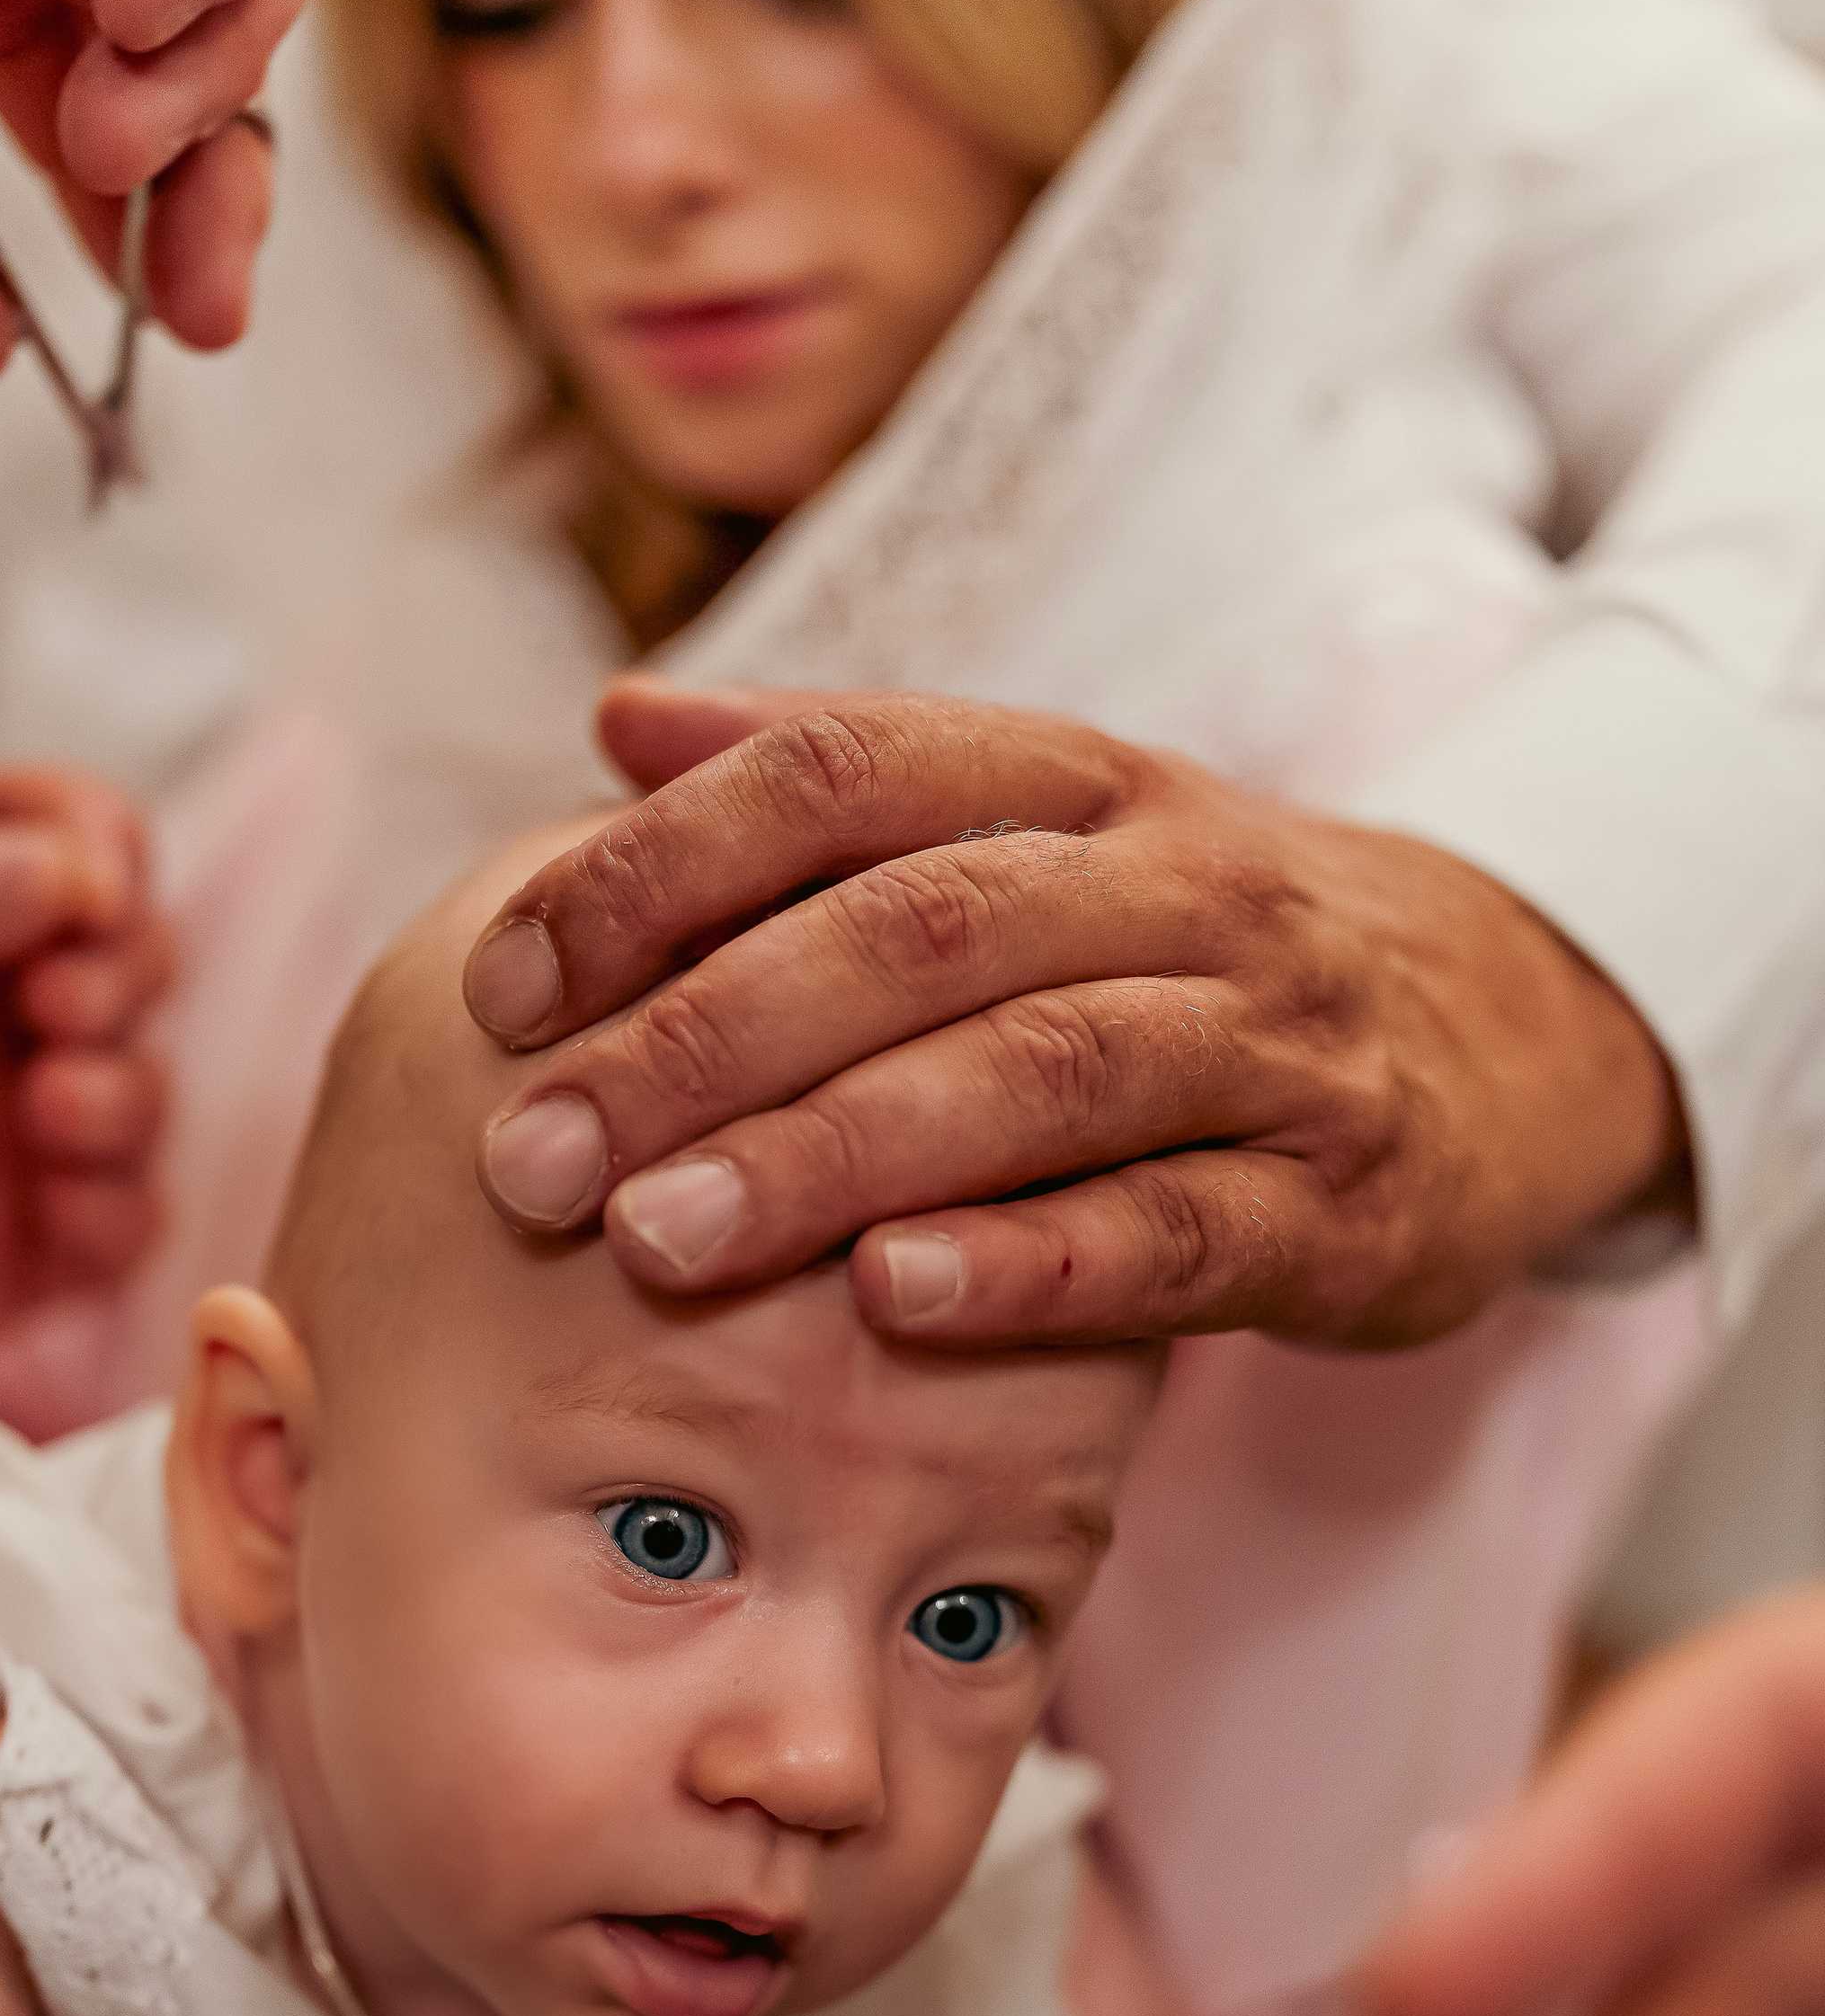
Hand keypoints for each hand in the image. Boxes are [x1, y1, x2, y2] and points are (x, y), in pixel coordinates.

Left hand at [0, 767, 168, 1407]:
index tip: (85, 888)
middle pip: (131, 958)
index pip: (67, 832)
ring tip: (51, 1103)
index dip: (100, 851)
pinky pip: (118, 1229)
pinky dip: (116, 1210)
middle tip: (62, 1004)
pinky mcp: (3, 1255)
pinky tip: (58, 1200)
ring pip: (142, 1093)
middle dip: (125, 973)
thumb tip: (74, 867)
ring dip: (125, 1093)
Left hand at [463, 682, 1684, 1349]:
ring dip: (833, 1151)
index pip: (842, 773)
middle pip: (920, 929)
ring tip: (659, 1232)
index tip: (501, 979)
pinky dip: (1034, 1261)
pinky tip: (893, 1296)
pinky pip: (1181, 1227)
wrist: (1514, 1029)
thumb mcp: (1048, 825)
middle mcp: (1179, 883)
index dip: (655, 865)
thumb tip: (617, 719)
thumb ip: (837, 779)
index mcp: (1078, 781)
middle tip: (530, 1154)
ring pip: (1042, 1071)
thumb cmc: (1202, 945)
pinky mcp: (1342, 1202)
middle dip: (701, 1037)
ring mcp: (1273, 1041)